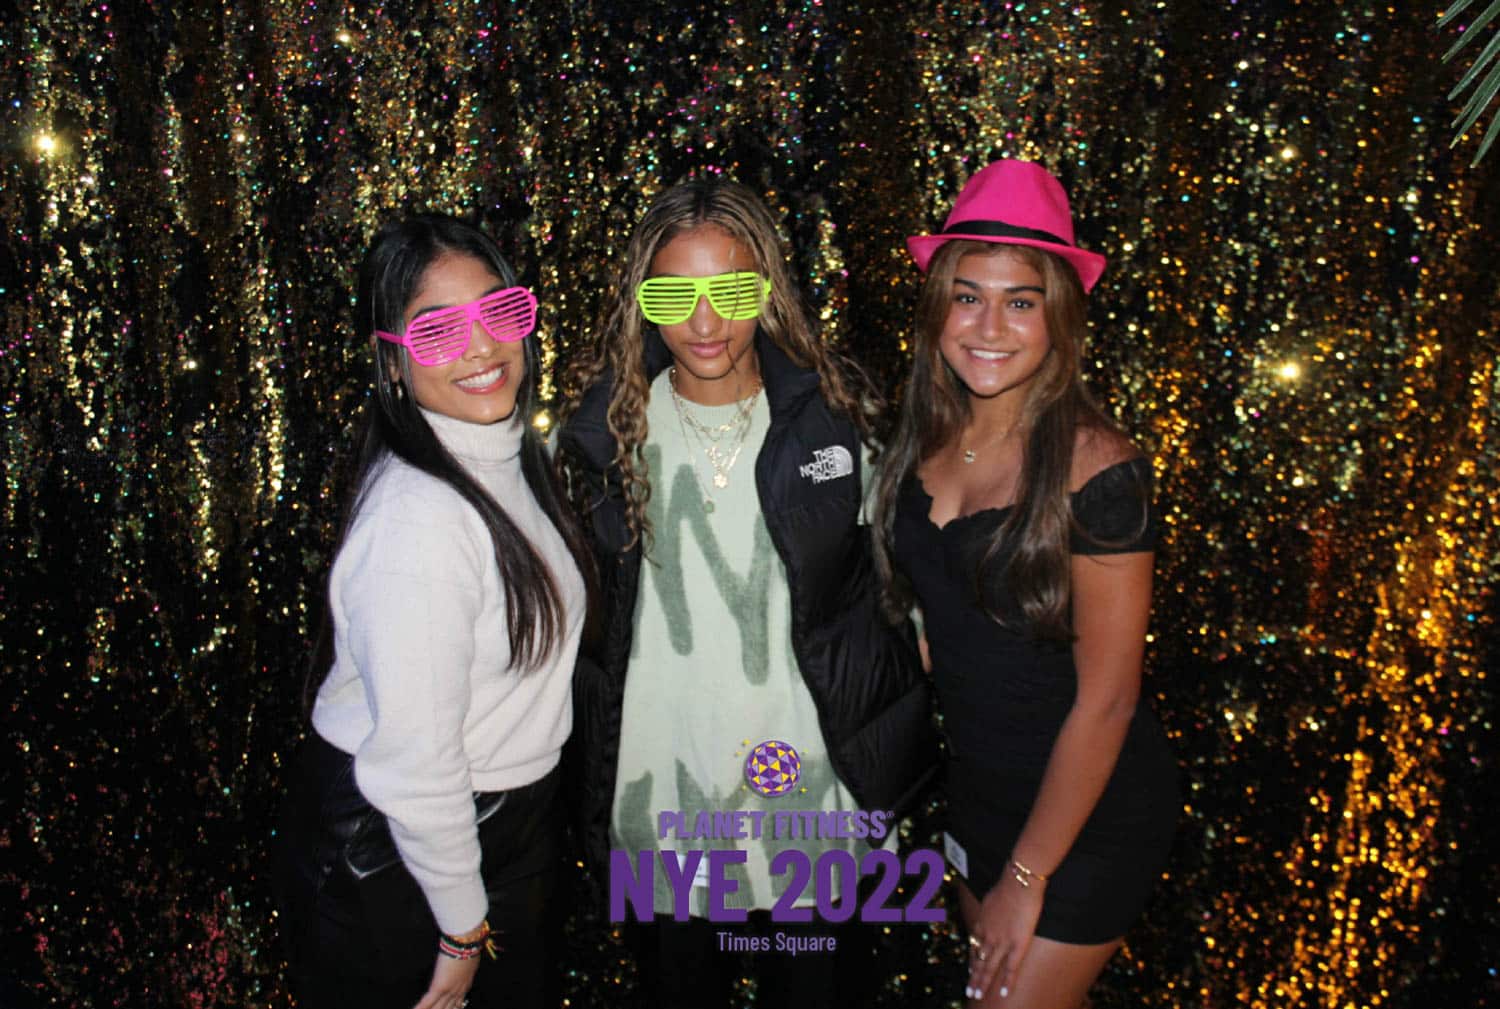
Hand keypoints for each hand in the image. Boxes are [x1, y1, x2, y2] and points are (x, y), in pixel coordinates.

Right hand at [411, 951, 478, 1008]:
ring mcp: (448, 990)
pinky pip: (427, 1002)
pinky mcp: (439, 987)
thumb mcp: (468, 960)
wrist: (466, 943)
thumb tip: (460, 965)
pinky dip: (419, 1008)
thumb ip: (463, 967)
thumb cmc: (468, 947)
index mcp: (465, 985)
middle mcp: (457, 991)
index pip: (458, 1004)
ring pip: (437, 1008)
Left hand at [966, 870, 1044, 1000]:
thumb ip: (991, 907)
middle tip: (969, 991)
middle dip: (973, 977)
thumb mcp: (992, 896)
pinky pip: (1011, 968)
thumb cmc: (1009, 885)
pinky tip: (1003, 994)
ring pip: (988, 968)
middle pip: (978, 960)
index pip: (974, 946)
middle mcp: (988, 935)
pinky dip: (1007, 982)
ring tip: (977, 996)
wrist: (1019, 883)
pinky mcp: (1017, 945)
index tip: (969, 969)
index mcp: (982, 923)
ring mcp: (1001, 942)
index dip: (971, 959)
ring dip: (982, 983)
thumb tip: (992, 907)